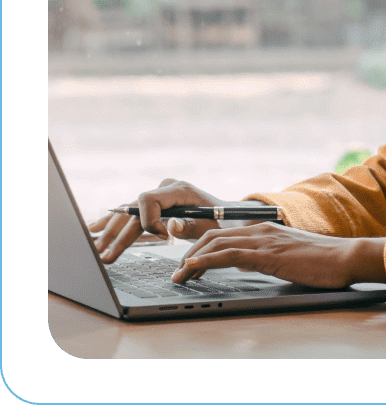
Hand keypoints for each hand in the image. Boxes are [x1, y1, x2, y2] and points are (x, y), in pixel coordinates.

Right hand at [87, 179, 264, 263]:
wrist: (230, 214)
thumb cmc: (222, 220)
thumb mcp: (210, 225)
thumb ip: (190, 226)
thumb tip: (170, 226)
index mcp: (179, 189)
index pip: (148, 200)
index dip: (148, 221)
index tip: (162, 238)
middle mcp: (166, 188)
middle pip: (134, 209)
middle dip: (118, 233)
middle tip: (106, 256)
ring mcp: (160, 194)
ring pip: (129, 211)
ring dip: (111, 230)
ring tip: (96, 249)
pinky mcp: (157, 203)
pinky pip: (132, 212)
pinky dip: (115, 222)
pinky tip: (95, 230)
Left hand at [171, 223, 385, 288]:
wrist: (344, 257)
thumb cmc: (322, 261)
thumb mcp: (287, 257)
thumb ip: (265, 256)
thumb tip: (245, 264)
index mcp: (264, 230)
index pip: (224, 235)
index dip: (202, 247)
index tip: (188, 262)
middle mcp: (260, 230)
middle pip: (214, 236)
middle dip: (191, 253)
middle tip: (178, 272)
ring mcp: (264, 240)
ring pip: (217, 244)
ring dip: (193, 260)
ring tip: (179, 276)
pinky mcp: (268, 254)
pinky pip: (230, 255)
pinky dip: (207, 261)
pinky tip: (195, 268)